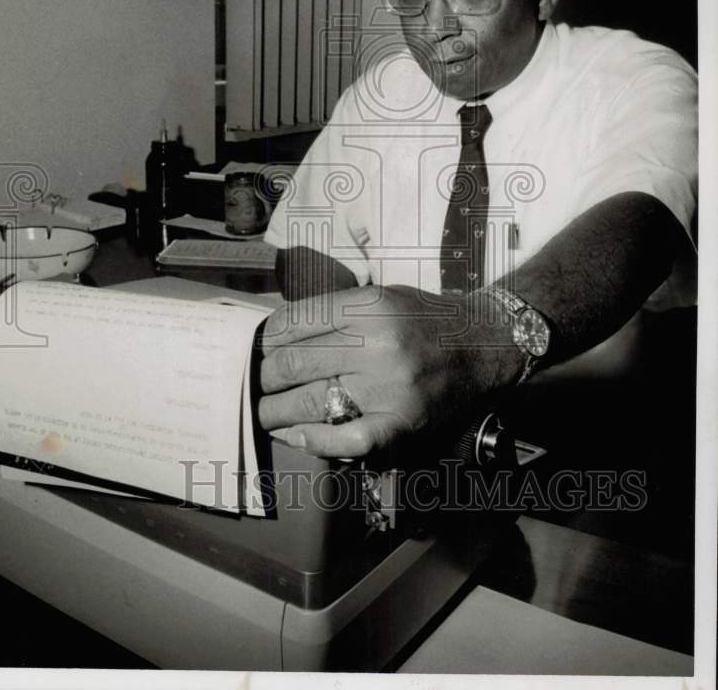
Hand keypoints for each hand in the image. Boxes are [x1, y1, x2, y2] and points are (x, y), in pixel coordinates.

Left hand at [258, 284, 518, 457]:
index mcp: (369, 307)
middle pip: (296, 363)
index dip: (267, 338)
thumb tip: (277, 334)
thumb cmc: (425, 319)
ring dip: (276, 410)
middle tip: (254, 382)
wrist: (484, 346)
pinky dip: (315, 441)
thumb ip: (334, 312)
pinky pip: (346, 439)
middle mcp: (377, 345)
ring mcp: (389, 388)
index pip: (296, 323)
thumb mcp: (381, 296)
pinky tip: (296, 435)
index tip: (256, 349)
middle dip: (265, 376)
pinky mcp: (401, 424)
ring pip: (311, 402)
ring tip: (262, 412)